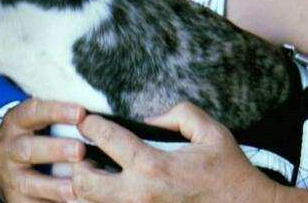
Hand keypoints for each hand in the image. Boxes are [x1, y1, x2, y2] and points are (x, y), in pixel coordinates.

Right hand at [0, 98, 86, 201]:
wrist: (1, 162)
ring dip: (52, 185)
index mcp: (16, 121)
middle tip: (79, 150)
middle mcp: (8, 148)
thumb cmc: (31, 135)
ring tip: (74, 187)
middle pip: (28, 148)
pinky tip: (70, 202)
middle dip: (55, 150)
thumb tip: (91, 113)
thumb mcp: (35, 119)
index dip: (56, 111)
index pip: (33, 112)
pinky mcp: (13, 200)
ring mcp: (9, 176)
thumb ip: (57, 115)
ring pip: (28, 182)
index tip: (80, 112)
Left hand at [72, 102, 277, 202]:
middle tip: (84, 153)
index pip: (106, 139)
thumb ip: (177, 112)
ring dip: (85, 190)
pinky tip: (108, 195)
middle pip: (84, 182)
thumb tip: (148, 119)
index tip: (87, 120)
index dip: (91, 125)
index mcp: (154, 166)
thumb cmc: (230, 172)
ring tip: (93, 175)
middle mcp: (141, 196)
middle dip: (77, 164)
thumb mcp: (210, 131)